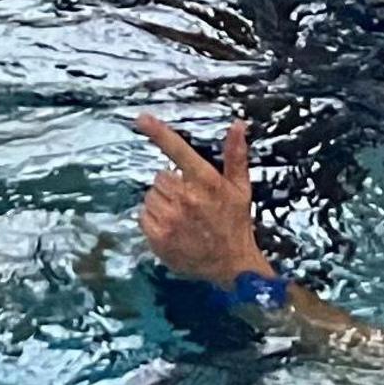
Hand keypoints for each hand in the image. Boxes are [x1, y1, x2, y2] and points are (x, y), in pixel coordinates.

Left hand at [135, 112, 275, 288]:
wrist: (232, 266)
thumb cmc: (235, 223)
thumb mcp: (241, 188)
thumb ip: (236, 155)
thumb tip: (238, 124)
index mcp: (206, 182)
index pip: (178, 150)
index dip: (158, 132)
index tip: (142, 118)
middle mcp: (187, 198)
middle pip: (160, 176)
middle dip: (171, 185)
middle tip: (189, 200)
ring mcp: (171, 219)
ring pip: (151, 196)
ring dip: (162, 203)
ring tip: (182, 216)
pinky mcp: (160, 238)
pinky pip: (143, 215)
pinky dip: (153, 219)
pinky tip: (171, 227)